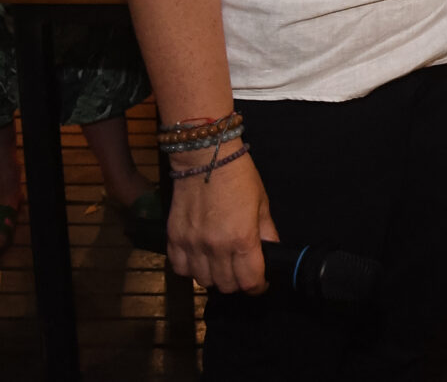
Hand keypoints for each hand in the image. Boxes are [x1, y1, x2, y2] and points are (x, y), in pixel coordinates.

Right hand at [166, 147, 277, 294]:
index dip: (258, 286)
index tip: (260, 283)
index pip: (249, 281)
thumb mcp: (262, 204)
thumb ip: (267, 233)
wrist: (205, 159)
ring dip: (214, 277)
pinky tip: (199, 258)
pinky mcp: (173, 239)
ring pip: (202, 280)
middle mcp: (215, 247)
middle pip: (226, 286)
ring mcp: (192, 245)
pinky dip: (190, 269)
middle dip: (238, 283)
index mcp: (242, 239)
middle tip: (241, 271)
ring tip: (220, 265)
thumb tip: (273, 252)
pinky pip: (180, 268)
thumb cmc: (239, 178)